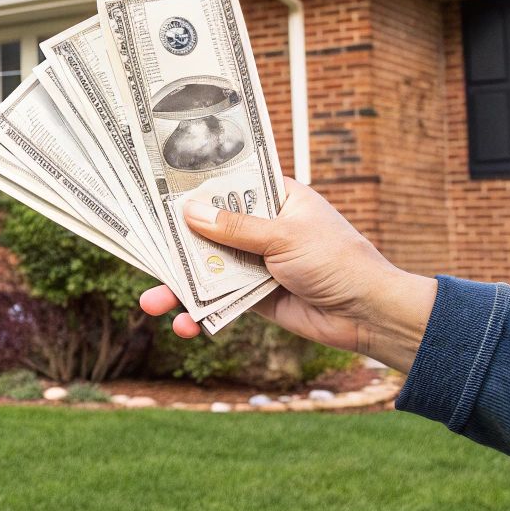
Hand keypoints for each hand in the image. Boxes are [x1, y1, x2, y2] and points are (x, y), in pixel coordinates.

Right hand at [137, 178, 437, 370]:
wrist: (368, 315)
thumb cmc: (337, 261)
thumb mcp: (284, 237)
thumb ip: (234, 228)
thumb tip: (188, 212)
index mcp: (276, 197)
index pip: (228, 184)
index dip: (193, 187)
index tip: (155, 188)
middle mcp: (263, 226)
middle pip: (208, 230)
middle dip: (174, 246)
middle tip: (140, 251)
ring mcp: (257, 261)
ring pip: (208, 269)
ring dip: (179, 287)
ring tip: (150, 304)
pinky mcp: (256, 296)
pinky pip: (219, 300)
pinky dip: (201, 313)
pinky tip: (185, 326)